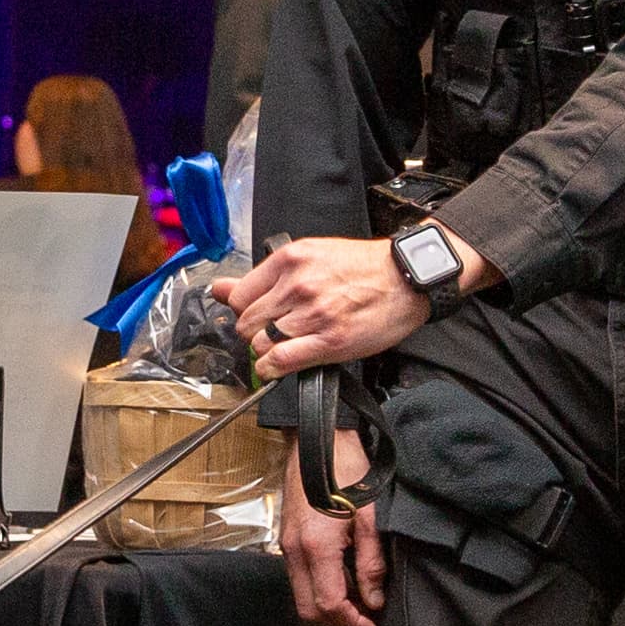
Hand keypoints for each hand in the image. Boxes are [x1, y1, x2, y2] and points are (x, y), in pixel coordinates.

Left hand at [219, 234, 451, 379]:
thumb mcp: (309, 256)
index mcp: (290, 260)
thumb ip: (262, 276)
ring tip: (282, 347)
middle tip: (270, 334)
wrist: (405, 277)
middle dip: (253, 333)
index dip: (244, 311)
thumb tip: (219, 288)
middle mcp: (297, 285)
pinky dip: (272, 369)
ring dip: (266, 352)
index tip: (256, 316)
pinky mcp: (329, 340)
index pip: (238, 296)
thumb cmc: (362, 267)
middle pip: (246, 323)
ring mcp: (313, 314)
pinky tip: (275, 368)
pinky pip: (282, 361)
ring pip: (261, 344)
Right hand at [274, 434, 386, 625]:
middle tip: (365, 618)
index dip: (352, 622)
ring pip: (302, 594)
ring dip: (328, 603)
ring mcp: (286, 544)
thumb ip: (371, 563)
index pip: (329, 604)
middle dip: (337, 620)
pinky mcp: (287, 537)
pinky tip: (343, 575)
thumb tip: (374, 598)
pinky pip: (299, 576)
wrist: (320, 439)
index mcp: (316, 547)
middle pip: (308, 608)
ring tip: (358, 597)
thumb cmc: (348, 470)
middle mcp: (294, 551)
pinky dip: (320, 585)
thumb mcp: (370, 518)